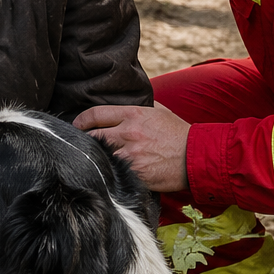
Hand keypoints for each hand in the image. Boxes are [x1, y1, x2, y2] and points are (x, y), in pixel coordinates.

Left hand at [72, 103, 191, 191]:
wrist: (196, 156)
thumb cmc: (178, 133)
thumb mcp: (160, 111)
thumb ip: (141, 105)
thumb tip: (129, 99)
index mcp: (133, 114)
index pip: (96, 114)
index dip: (81, 120)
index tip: (76, 124)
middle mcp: (128, 133)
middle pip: (92, 135)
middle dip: (83, 139)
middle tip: (78, 143)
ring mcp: (131, 154)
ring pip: (100, 156)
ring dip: (96, 158)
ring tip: (91, 160)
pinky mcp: (136, 173)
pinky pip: (115, 173)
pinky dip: (110, 173)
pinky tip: (107, 174)